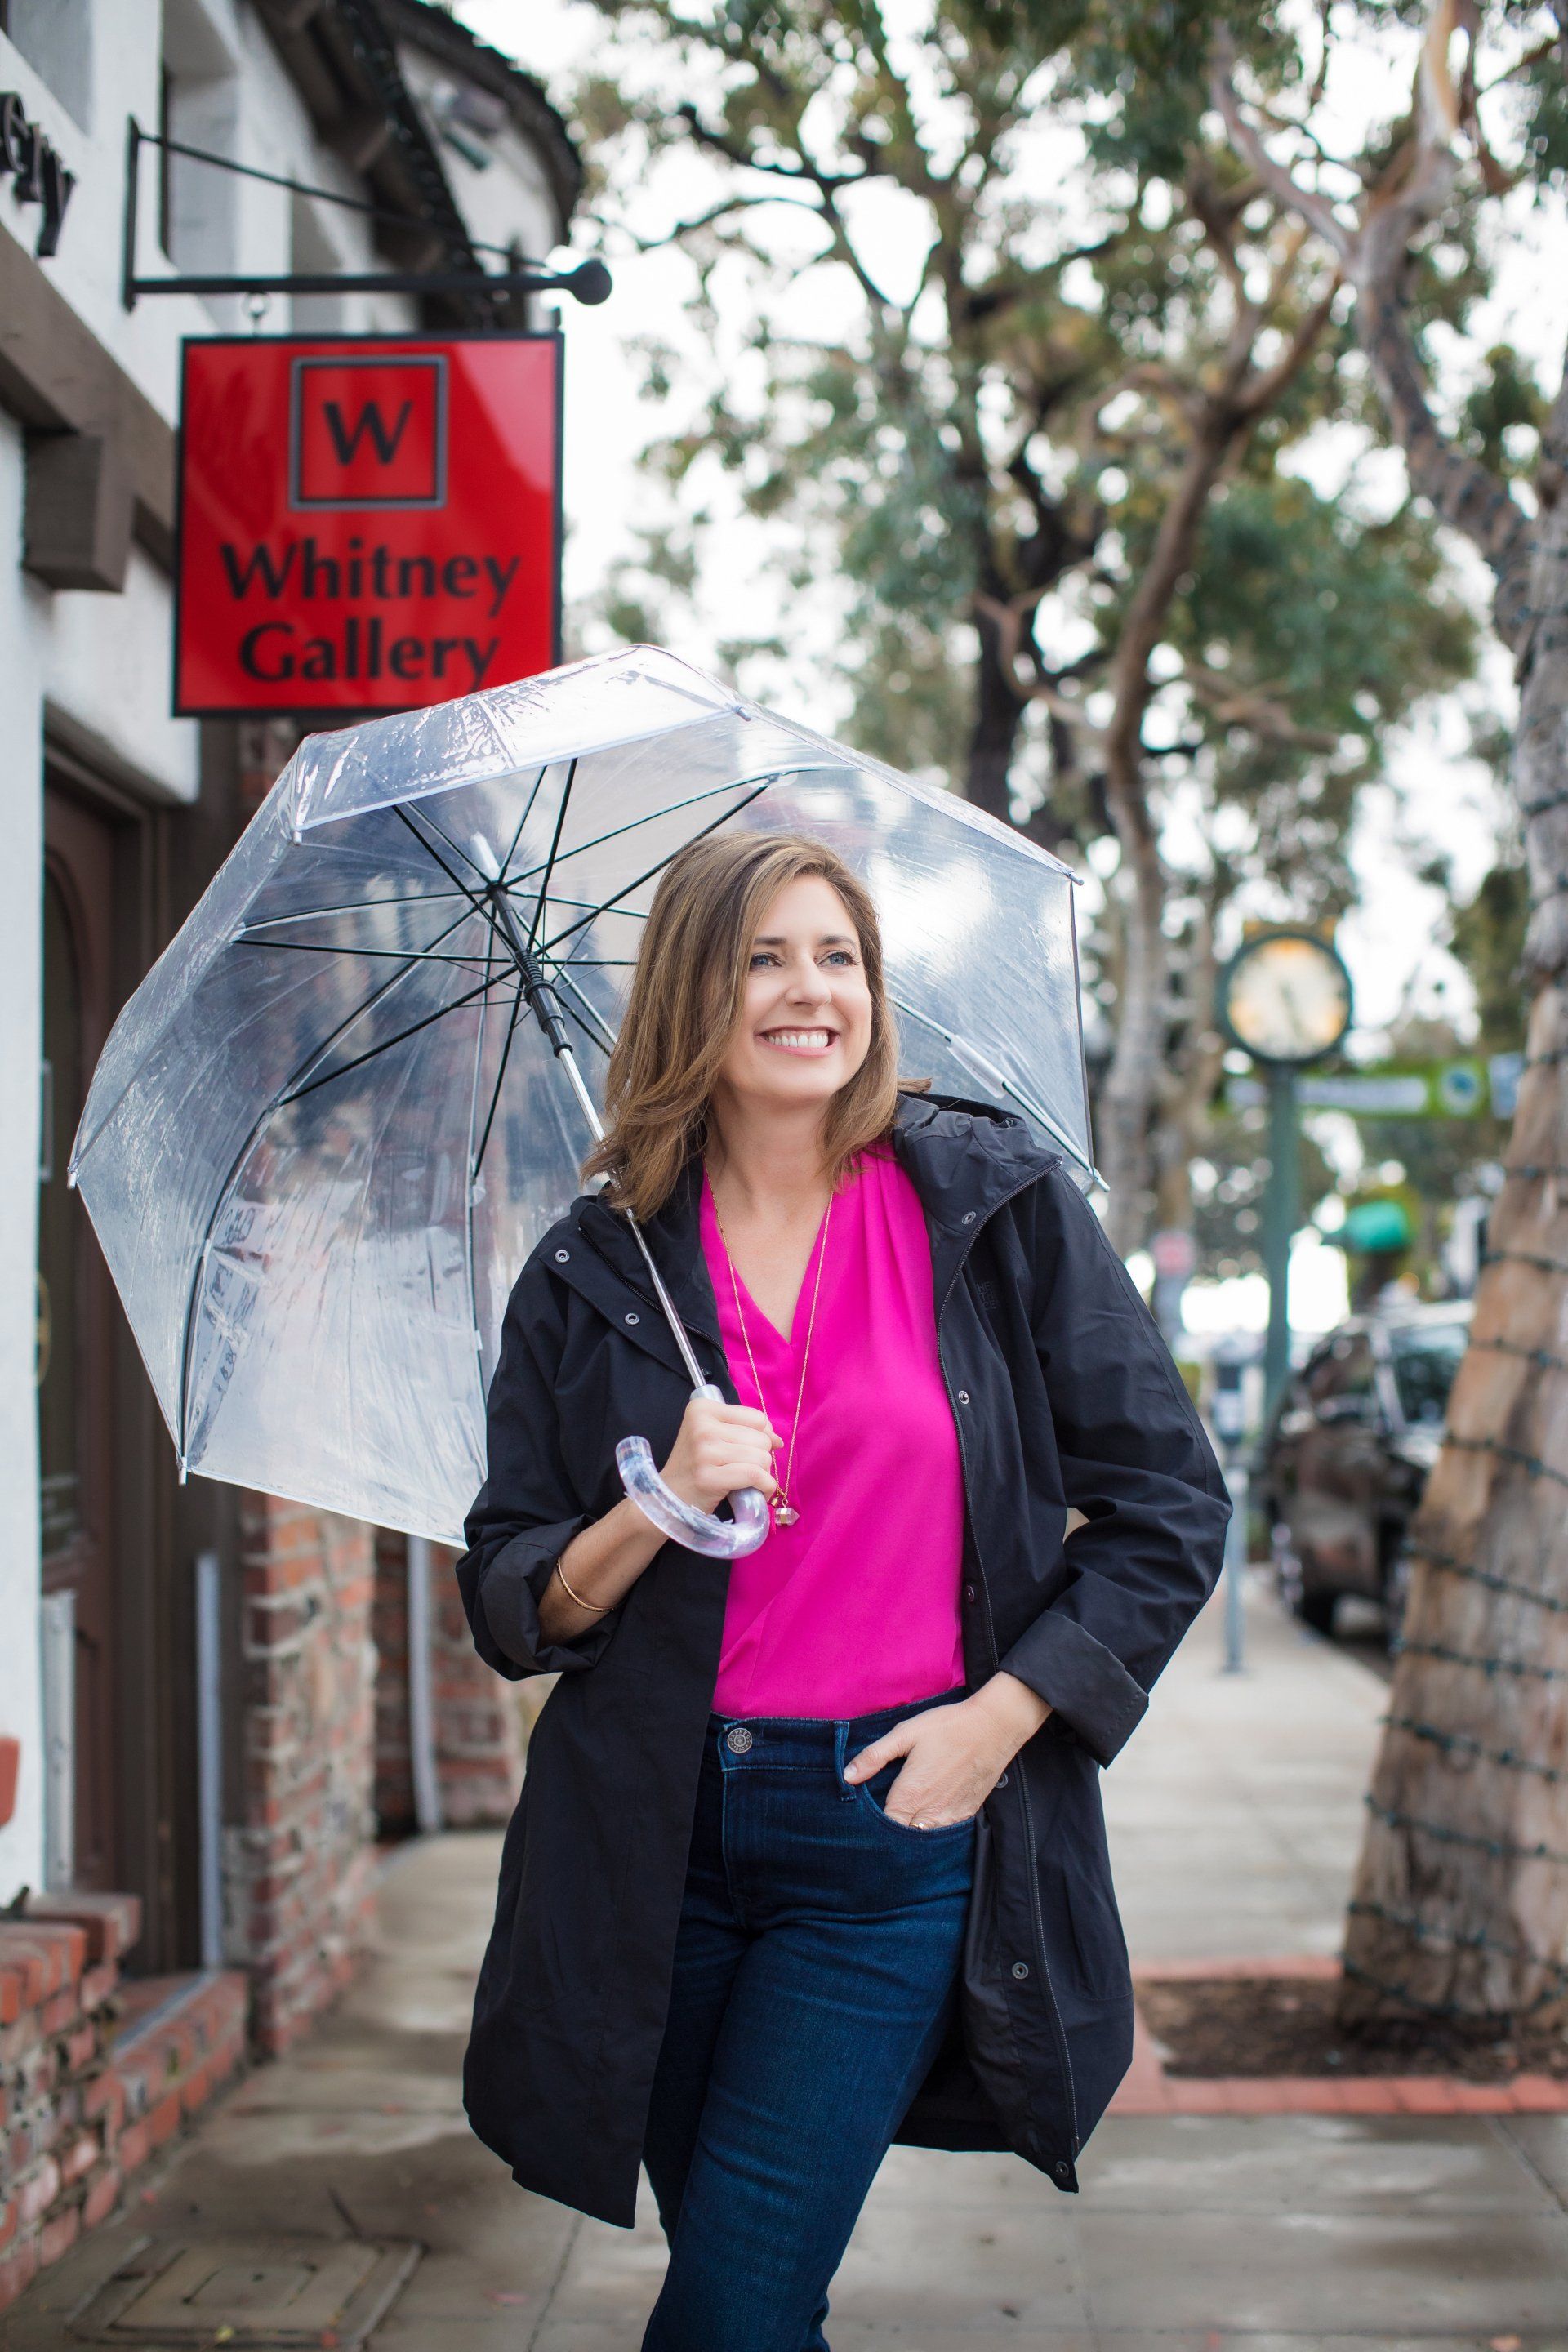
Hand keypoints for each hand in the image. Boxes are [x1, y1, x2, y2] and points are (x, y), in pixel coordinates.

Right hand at [659, 1393, 778, 1515]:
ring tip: (743, 1480)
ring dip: (762, 1473)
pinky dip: (765, 1486)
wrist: (669, 1496)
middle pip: (761, 1438)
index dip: (763, 1436)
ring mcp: (704, 1451)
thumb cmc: (697, 1465)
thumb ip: (745, 1429)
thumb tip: (777, 1440)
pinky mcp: (709, 1477)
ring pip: (761, 1457)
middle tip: (741, 1468)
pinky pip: (755, 1475)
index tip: (751, 1450)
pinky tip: (758, 1490)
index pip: (757, 1418)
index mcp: (701, 1408)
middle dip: (760, 1457)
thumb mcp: (713, 1435)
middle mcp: (701, 1425)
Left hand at [843, 1674, 1051, 1826]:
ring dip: (912, 1835)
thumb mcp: (905, 1733)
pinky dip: (933, 1831)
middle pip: (904, 1839)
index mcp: (910, 1794)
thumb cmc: (947, 1727)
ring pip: (925, 1839)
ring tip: (902, 1826)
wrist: (993, 1727)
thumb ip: (874, 1756)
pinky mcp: (967, 1813)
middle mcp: (930, 1812)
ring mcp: (951, 1815)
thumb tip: (848, 1776)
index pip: (886, 1828)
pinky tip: (926, 1821)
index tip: (864, 1823)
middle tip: (880, 1828)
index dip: (873, 1829)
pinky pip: (945, 1833)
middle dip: (891, 1836)